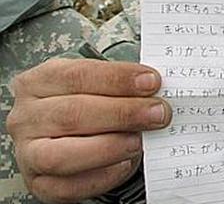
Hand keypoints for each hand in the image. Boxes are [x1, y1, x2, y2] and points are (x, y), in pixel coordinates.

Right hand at [7, 58, 171, 202]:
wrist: (68, 137)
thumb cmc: (87, 105)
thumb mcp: (98, 86)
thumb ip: (121, 86)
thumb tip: (157, 91)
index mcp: (39, 82)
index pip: (77, 75)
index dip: (117, 78)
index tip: (152, 82)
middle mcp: (28, 117)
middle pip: (71, 113)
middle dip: (121, 113)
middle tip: (158, 113)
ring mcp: (27, 153)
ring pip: (59, 155)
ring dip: (107, 148)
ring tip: (138, 141)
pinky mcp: (38, 184)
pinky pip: (66, 187)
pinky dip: (100, 177)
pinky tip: (123, 164)